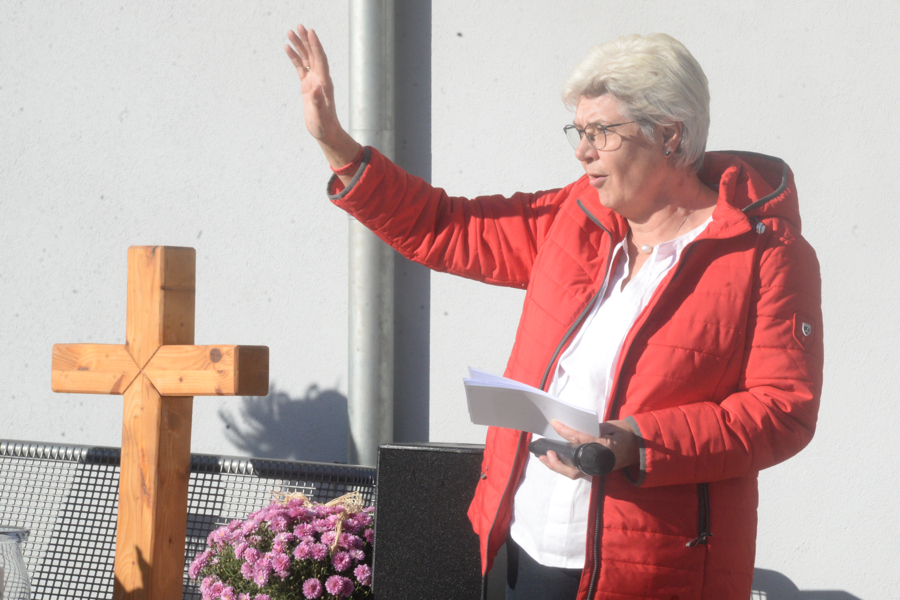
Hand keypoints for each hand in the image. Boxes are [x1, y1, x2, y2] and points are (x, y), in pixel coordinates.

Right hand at [285, 25, 359, 168]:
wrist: (327, 133)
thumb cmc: (325, 126)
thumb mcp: (320, 116)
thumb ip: (318, 102)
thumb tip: (315, 89)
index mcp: (324, 83)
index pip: (320, 60)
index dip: (315, 45)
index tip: (310, 32)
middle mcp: (320, 79)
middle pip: (313, 55)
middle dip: (306, 40)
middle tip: (298, 26)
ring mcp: (314, 81)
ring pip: (306, 59)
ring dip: (299, 46)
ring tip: (290, 32)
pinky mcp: (307, 86)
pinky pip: (301, 67)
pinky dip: (295, 58)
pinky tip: (287, 48)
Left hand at [538, 420, 638, 479]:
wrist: (638, 446)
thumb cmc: (623, 433)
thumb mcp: (609, 427)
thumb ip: (592, 430)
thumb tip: (572, 431)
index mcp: (604, 447)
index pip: (580, 440)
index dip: (566, 431)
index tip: (554, 423)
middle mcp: (599, 461)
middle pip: (573, 467)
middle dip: (557, 462)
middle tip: (546, 452)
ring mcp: (597, 468)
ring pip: (573, 473)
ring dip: (557, 466)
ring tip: (543, 458)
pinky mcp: (595, 470)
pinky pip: (577, 471)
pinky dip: (563, 466)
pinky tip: (553, 460)